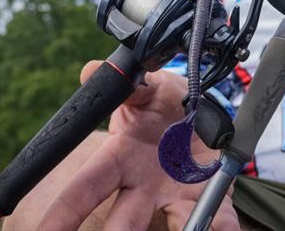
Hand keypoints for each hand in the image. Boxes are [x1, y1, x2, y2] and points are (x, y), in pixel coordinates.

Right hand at [37, 62, 239, 230]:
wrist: (199, 108)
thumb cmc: (163, 101)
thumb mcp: (147, 88)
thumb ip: (126, 86)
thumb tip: (90, 70)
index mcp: (120, 158)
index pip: (85, 187)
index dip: (64, 212)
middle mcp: (142, 185)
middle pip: (124, 220)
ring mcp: (173, 192)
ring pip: (173, 221)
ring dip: (181, 229)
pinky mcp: (204, 193)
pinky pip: (214, 212)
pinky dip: (220, 225)